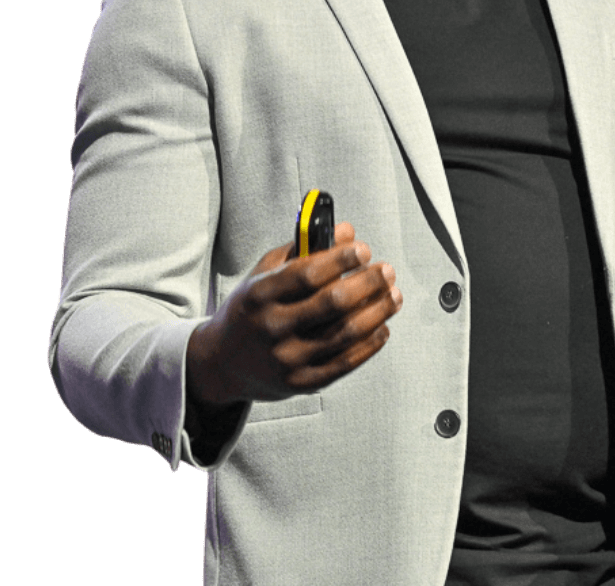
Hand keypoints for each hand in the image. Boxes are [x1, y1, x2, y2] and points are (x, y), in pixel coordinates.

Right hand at [186, 221, 401, 408]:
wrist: (221, 363)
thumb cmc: (251, 308)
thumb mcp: (265, 273)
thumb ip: (303, 249)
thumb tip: (346, 231)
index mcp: (261, 295)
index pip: (307, 274)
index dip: (341, 259)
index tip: (363, 249)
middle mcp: (273, 328)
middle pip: (332, 303)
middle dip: (367, 283)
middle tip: (386, 270)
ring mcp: (287, 359)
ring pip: (345, 334)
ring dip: (377, 311)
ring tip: (393, 295)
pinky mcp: (301, 383)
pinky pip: (344, 363)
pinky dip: (370, 344)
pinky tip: (383, 327)